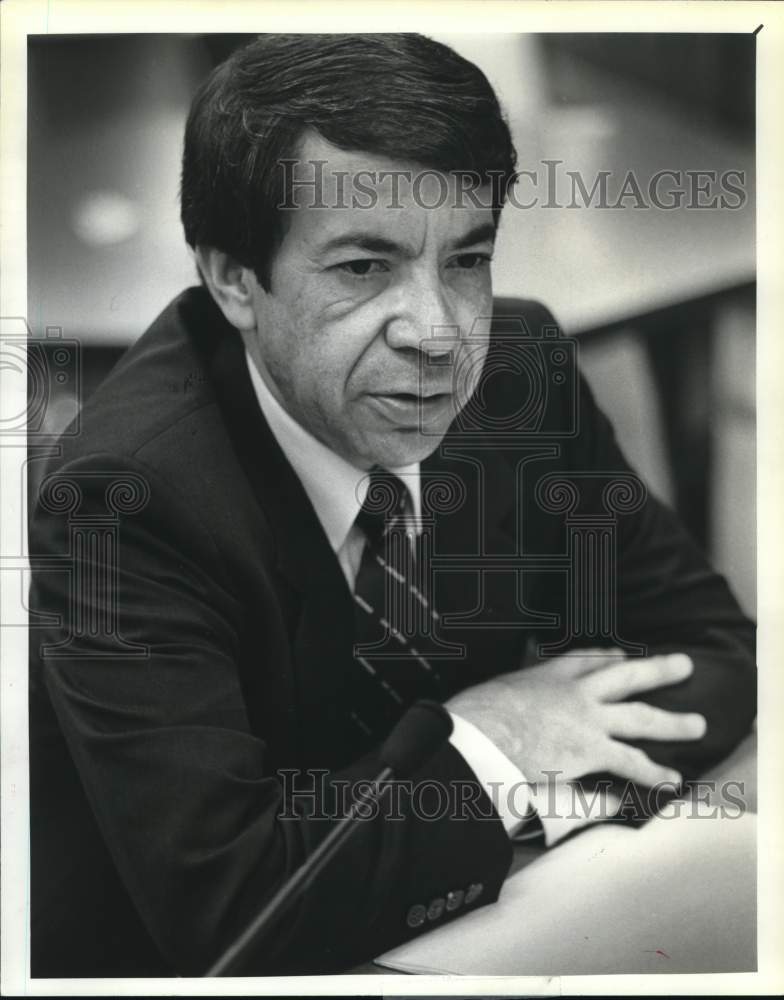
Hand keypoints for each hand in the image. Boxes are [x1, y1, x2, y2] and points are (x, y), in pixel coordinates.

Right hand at [446, 649, 705, 787]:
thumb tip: (502, 707)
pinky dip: (651, 773)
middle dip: (657, 670)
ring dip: (672, 723)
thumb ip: (512, 694)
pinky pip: (629, 763)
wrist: (486, 730)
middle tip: (683, 666)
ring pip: (640, 718)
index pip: (586, 659)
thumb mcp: (499, 689)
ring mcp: (588, 720)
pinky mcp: (591, 750)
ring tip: (696, 725)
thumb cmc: (481, 712)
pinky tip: (670, 779)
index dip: (608, 657)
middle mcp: (576, 692)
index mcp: (550, 674)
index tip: (621, 655)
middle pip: (626, 675)